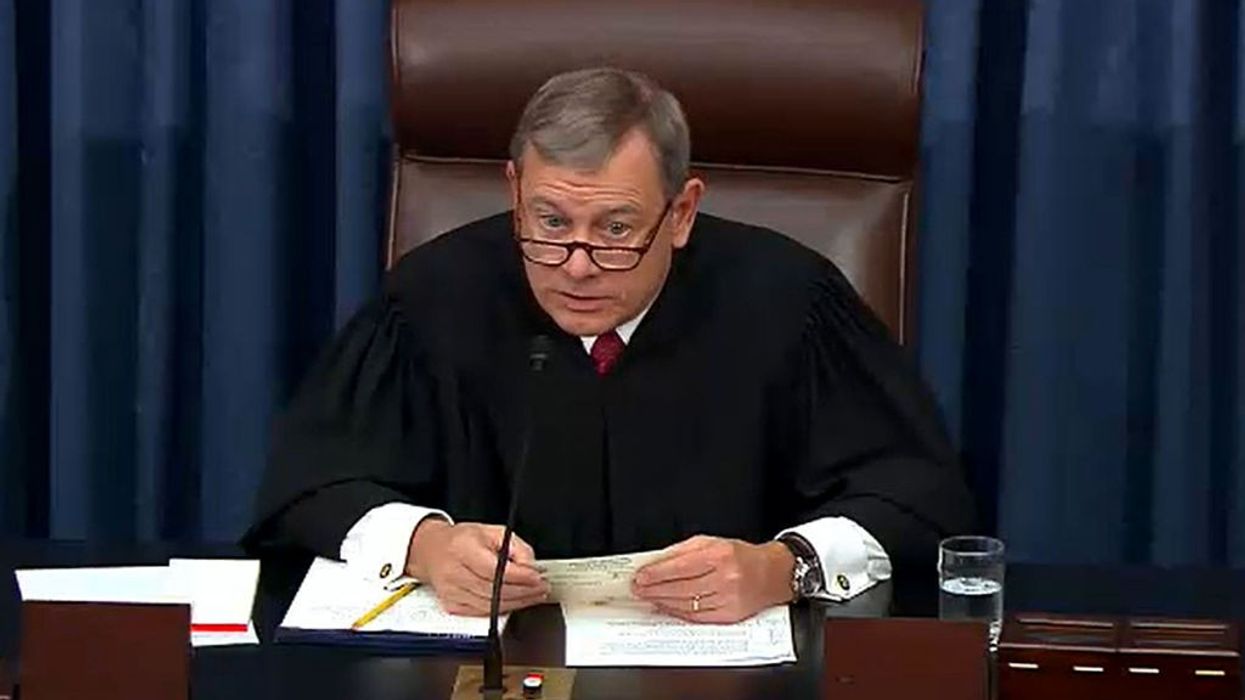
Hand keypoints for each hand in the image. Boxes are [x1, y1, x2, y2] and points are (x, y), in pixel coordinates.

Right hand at [405, 519, 549, 615]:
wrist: (432, 551)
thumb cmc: (462, 540)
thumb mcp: (493, 532)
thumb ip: (516, 547)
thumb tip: (532, 568)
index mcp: (463, 549)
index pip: (494, 569)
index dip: (520, 576)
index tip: (538, 577)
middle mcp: (454, 572)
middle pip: (494, 590)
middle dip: (524, 591)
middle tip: (542, 589)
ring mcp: (451, 592)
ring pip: (490, 605)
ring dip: (517, 603)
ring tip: (534, 596)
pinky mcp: (452, 606)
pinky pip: (482, 612)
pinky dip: (503, 609)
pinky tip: (516, 603)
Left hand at [631, 535, 795, 623]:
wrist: (773, 573)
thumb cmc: (741, 556)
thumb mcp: (712, 542)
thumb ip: (683, 551)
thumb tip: (656, 563)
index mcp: (720, 555)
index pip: (681, 567)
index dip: (657, 573)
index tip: (641, 576)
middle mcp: (726, 578)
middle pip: (681, 587)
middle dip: (655, 589)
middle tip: (638, 588)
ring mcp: (729, 599)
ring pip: (687, 604)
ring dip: (663, 602)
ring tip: (648, 597)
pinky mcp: (730, 615)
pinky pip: (697, 617)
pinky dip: (678, 612)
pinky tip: (666, 607)